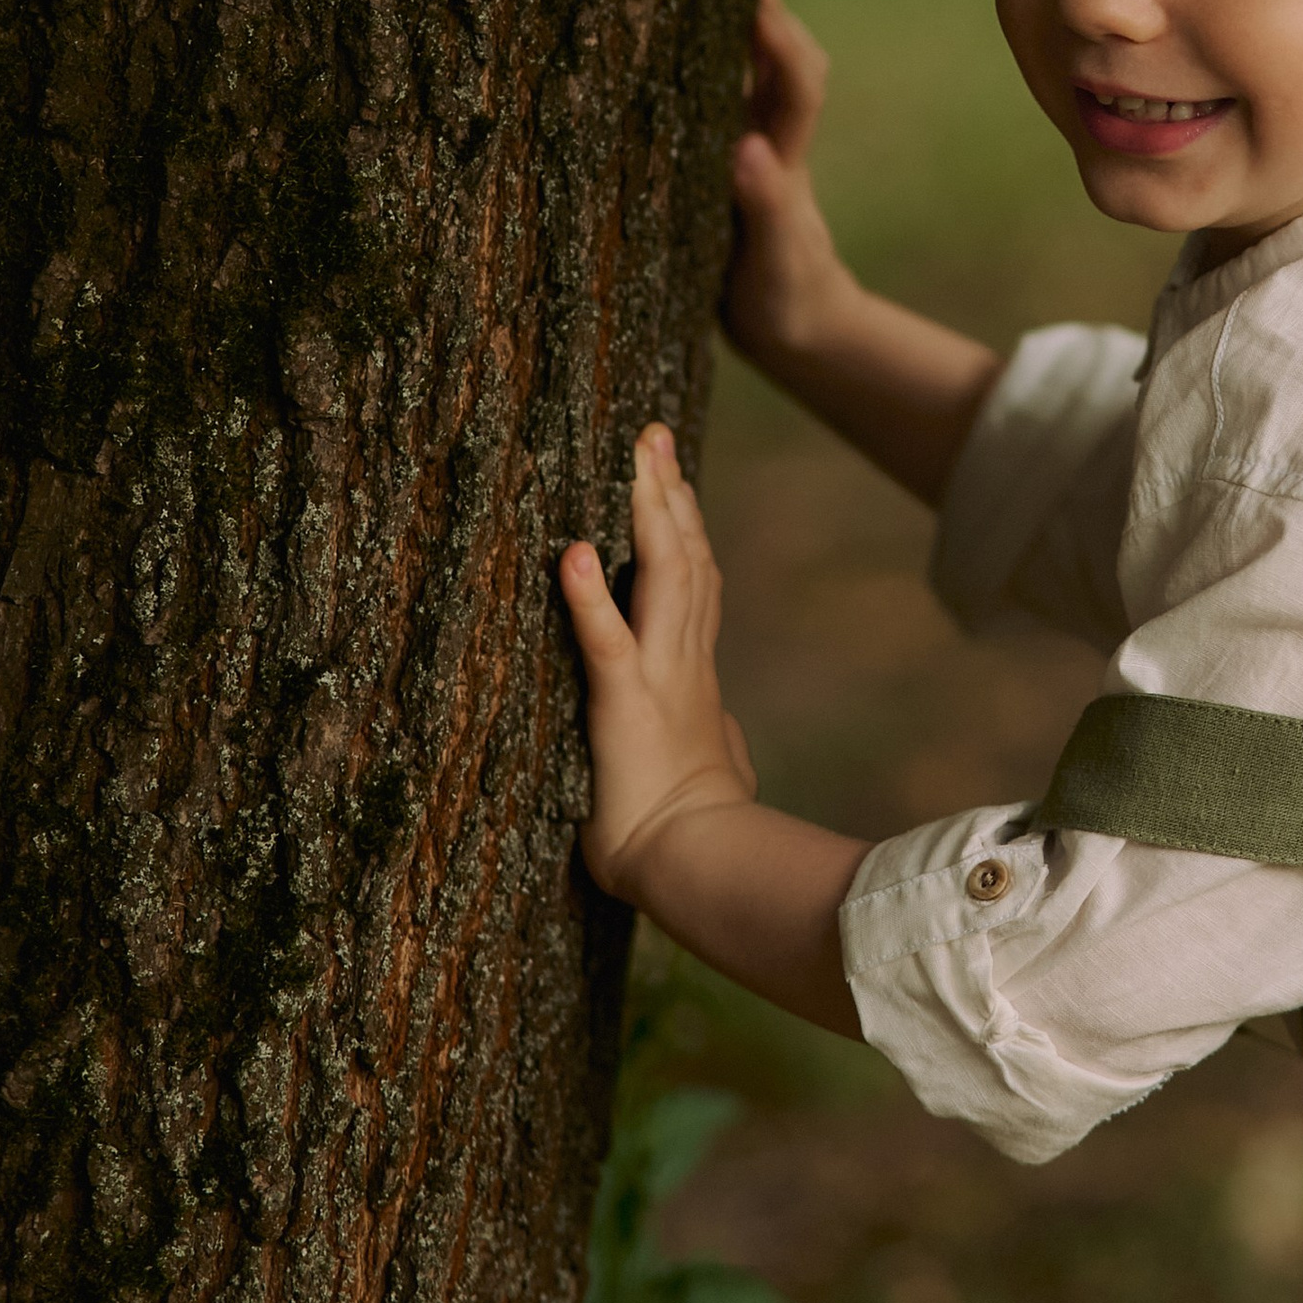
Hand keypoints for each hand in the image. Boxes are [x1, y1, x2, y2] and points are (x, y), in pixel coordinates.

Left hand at [558, 425, 754, 901]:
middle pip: (685, 558)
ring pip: (663, 578)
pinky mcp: (625, 706)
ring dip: (649, 514)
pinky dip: (590, 596)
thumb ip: (718, 739)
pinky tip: (575, 552)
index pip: (696, 583)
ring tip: (636, 459)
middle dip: (669, 492)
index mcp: (696, 676)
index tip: (673, 479)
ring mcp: (659, 679)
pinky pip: (606, 642)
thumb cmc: (700, 837)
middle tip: (654, 435)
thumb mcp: (717, 771)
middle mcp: (683, 663)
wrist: (699, 867)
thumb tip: (727, 736)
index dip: (687, 527)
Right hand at [724, 0, 856, 372]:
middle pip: (787, 56)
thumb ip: (764, 212)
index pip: (794, 78)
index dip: (778, 31)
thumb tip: (747, 152)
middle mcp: (775, 140)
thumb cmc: (785, 301)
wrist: (802, 329)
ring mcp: (759, 148)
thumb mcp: (770, 268)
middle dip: (765, 5)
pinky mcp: (737, 163)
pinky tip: (681, 40)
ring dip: (745, 24)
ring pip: (762, 70)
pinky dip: (719, 60)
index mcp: (784, 157)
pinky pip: (731, 96)